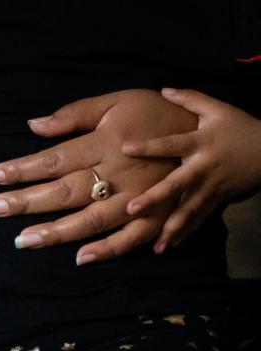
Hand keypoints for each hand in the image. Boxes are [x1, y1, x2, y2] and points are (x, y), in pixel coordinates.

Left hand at [0, 89, 197, 264]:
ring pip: (92, 219)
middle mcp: (120, 173)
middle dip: (27, 201)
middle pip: (66, 191)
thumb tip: (33, 125)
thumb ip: (75, 114)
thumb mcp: (118, 101)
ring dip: (57, 232)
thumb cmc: (154, 114)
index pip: (55, 159)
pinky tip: (80, 258)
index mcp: (107, 142)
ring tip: (23, 240)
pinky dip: (108, 250)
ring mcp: (139, 198)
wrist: (208, 131)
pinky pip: (131, 238)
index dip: (22, 168)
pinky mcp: (157, 217)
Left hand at [122, 88, 260, 251]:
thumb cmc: (240, 127)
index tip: (126, 148)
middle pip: (177, 183)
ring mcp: (212, 186)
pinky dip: (186, 232)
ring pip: (189, 209)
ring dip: (172, 227)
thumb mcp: (218, 109)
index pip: (171, 143)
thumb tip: (163, 89)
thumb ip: (190, 99)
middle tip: (132, 208)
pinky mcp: (219, 199)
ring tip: (155, 244)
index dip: (150, 146)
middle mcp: (204, 167)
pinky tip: (168, 245)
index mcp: (201, 142)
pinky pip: (200, 218)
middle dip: (155, 197)